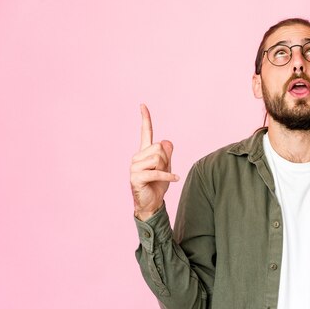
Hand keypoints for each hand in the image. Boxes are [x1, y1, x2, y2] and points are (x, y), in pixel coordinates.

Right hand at [130, 104, 178, 220]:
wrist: (151, 204)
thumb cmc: (158, 185)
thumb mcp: (167, 167)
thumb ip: (168, 154)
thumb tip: (167, 141)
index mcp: (144, 152)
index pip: (145, 132)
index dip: (145, 119)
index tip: (143, 105)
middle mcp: (137, 157)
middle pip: (159, 148)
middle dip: (166, 160)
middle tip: (163, 171)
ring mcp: (134, 167)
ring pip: (158, 158)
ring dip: (165, 169)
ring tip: (160, 178)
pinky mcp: (135, 177)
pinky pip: (157, 172)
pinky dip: (168, 177)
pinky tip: (175, 179)